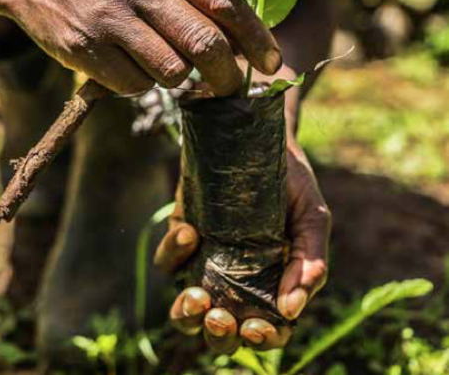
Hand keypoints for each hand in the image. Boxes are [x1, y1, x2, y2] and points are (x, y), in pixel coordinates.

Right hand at [0, 0, 281, 94]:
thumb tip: (235, 29)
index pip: (224, 1)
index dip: (256, 38)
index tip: (272, 62)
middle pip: (205, 45)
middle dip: (227, 75)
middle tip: (230, 85)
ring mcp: (107, 17)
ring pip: (171, 72)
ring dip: (177, 77)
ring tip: (162, 62)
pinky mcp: (82, 48)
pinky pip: (133, 85)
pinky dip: (140, 83)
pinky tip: (127, 63)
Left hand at [154, 140, 330, 352]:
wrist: (259, 139)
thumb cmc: (291, 184)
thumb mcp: (311, 219)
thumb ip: (310, 262)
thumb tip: (291, 310)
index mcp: (271, 287)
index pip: (267, 331)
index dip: (263, 340)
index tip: (257, 327)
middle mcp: (234, 283)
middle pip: (218, 331)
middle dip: (218, 334)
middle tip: (221, 316)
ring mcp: (204, 263)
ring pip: (183, 309)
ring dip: (185, 313)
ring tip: (198, 296)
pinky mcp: (180, 238)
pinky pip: (167, 260)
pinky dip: (174, 253)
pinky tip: (191, 232)